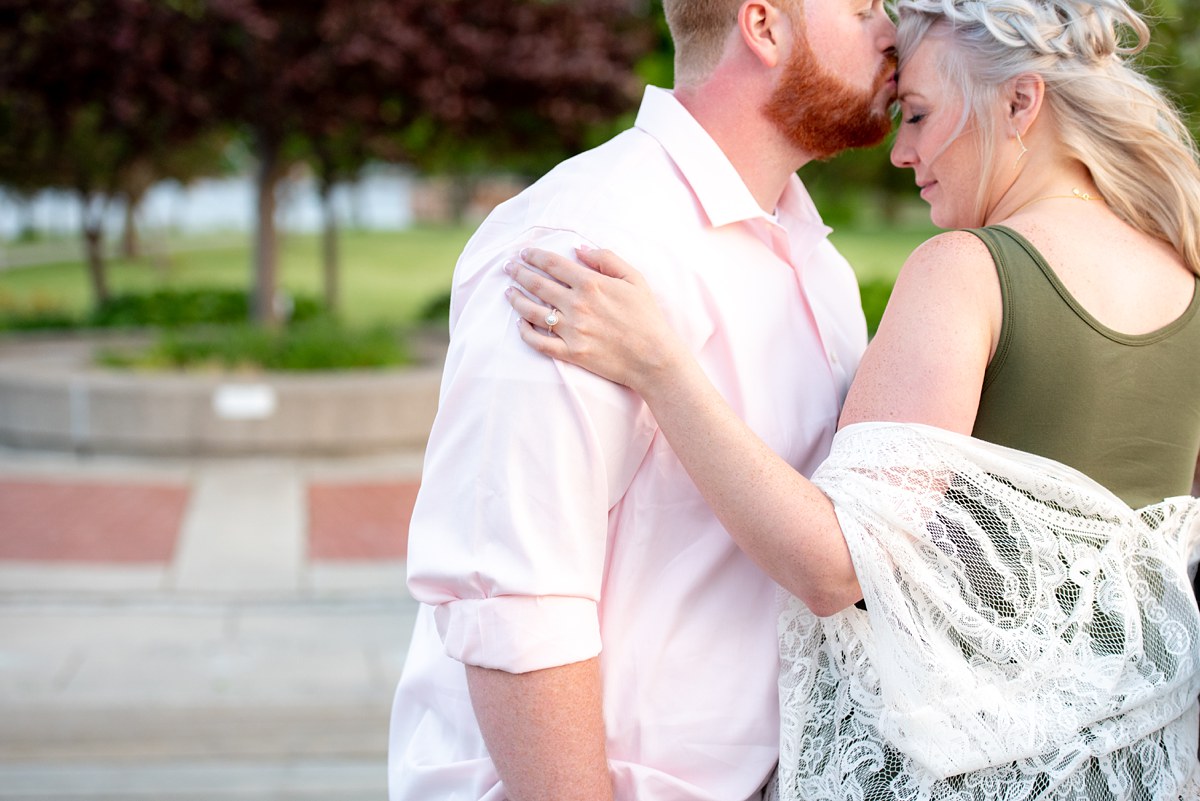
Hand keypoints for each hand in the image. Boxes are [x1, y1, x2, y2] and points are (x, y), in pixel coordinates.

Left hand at [504, 246, 686, 391]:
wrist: (654, 358)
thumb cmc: (646, 316)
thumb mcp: (634, 278)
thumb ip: (606, 258)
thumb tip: (578, 248)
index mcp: (591, 284)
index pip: (552, 264)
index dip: (534, 256)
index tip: (523, 252)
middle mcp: (577, 305)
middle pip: (537, 284)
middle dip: (518, 272)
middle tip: (508, 267)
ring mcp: (571, 330)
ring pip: (531, 311)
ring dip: (516, 299)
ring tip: (508, 291)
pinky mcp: (571, 353)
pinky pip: (539, 342)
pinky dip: (525, 332)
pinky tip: (520, 323)